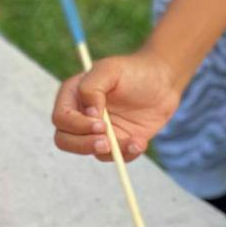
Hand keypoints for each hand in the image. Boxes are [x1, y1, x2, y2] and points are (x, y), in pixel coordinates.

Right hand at [51, 48, 181, 162]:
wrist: (164, 81)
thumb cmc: (134, 70)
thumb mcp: (111, 69)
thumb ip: (92, 87)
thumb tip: (89, 114)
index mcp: (73, 95)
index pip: (61, 118)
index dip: (76, 125)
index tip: (100, 123)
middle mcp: (81, 115)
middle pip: (65, 141)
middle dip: (84, 145)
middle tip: (107, 143)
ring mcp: (98, 131)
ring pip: (92, 152)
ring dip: (112, 151)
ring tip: (134, 141)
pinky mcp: (117, 142)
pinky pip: (114, 157)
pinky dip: (126, 154)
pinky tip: (140, 142)